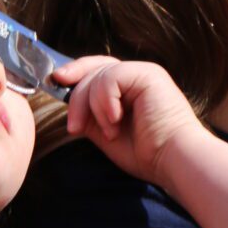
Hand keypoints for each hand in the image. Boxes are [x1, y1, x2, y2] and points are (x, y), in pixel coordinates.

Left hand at [58, 56, 198, 186]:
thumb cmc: (147, 153)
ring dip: (94, 108)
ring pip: (97, 75)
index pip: (95, 71)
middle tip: (74, 124)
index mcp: (129, 88)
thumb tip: (68, 103)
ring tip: (109, 131)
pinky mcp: (148, 74)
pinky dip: (105, 101)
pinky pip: (110, 77)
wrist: (173, 160)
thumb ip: (90, 115)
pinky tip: (116, 121)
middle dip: (75, 93)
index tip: (54, 85)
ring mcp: (143, 72)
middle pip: (92, 67)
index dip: (74, 75)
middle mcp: (136, 76)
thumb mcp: (106, 132)